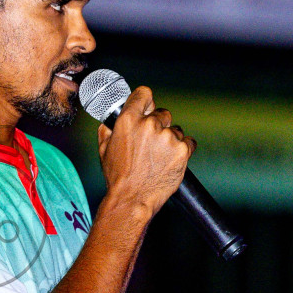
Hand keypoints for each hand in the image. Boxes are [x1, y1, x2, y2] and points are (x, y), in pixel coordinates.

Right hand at [96, 86, 194, 217]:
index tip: (148, 108)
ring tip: (159, 158)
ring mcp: (168, 137)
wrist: (132, 199)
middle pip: (162, 113)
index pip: (144, 94)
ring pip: (175, 130)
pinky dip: (183, 150)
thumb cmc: (118, 177)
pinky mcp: (183, 150)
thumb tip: (110, 118)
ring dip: (170, 140)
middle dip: (159, 126)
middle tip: (151, 145)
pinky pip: (188, 142)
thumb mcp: (104, 149)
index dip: (146, 101)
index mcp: (129, 120)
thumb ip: (108, 128)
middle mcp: (150, 125)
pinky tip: (171, 161)